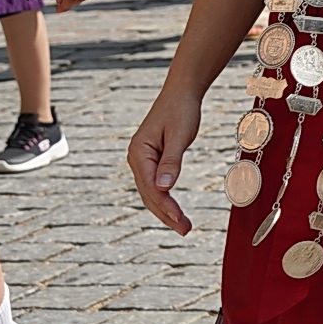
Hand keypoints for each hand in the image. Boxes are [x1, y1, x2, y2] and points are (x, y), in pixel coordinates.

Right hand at [127, 88, 202, 234]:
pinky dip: (164, 199)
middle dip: (166, 214)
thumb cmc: (181, 110)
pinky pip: (155, 184)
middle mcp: (136, 159)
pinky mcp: (151, 160)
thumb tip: (164, 188)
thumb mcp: (180, 135)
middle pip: (149, 194)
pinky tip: (174, 210)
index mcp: (139, 153)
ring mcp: (142, 160)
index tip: (180, 220)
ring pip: (151, 192)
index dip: (165, 206)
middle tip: (185, 230)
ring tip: (183, 226)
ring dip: (165, 210)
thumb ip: (172, 161)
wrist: (181, 92)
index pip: (151, 188)